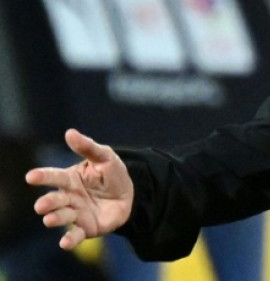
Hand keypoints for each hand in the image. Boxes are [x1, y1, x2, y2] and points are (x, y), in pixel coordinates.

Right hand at [25, 128, 133, 249]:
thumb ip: (88, 147)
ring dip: (54, 218)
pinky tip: (64, 244)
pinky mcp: (85, 228)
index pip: (54, 177)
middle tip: (42, 205)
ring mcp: (75, 213)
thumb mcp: (105, 157)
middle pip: (54, 200)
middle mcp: (68, 197)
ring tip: (50, 219)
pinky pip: (74, 235)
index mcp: (70, 179)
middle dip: (47, 203)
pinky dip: (68, 240)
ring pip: (60, 217)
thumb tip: (70, 132)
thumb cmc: (112, 174)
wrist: (130, 195)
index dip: (42, 176)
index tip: (31, 177)